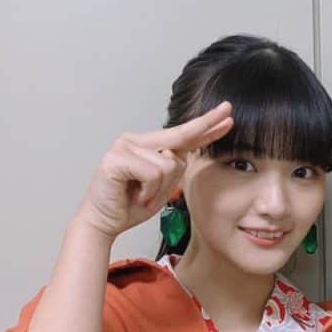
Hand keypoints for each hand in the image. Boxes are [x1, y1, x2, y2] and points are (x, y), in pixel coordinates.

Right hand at [76, 102, 232, 239]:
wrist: (104, 223)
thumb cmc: (131, 206)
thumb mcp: (162, 187)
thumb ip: (174, 168)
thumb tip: (183, 152)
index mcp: (147, 146)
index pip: (182, 136)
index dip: (205, 127)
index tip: (226, 116)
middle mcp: (134, 140)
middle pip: (179, 136)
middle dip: (205, 126)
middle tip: (227, 108)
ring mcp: (124, 146)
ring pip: (169, 163)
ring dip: (160, 189)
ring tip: (143, 197)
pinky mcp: (115, 159)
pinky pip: (153, 173)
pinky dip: (149, 191)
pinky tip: (136, 196)